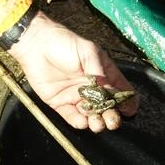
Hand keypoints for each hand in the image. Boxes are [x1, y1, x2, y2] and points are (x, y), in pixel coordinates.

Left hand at [8, 11, 137, 132]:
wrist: (35, 44)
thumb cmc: (63, 42)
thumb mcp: (87, 51)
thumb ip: (99, 70)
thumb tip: (110, 90)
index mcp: (102, 73)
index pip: (120, 91)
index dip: (127, 101)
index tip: (129, 109)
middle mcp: (91, 88)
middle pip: (108, 107)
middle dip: (112, 116)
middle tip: (112, 119)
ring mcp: (76, 96)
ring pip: (91, 115)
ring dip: (97, 122)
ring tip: (98, 122)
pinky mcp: (60, 103)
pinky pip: (72, 117)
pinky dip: (79, 122)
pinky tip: (83, 121)